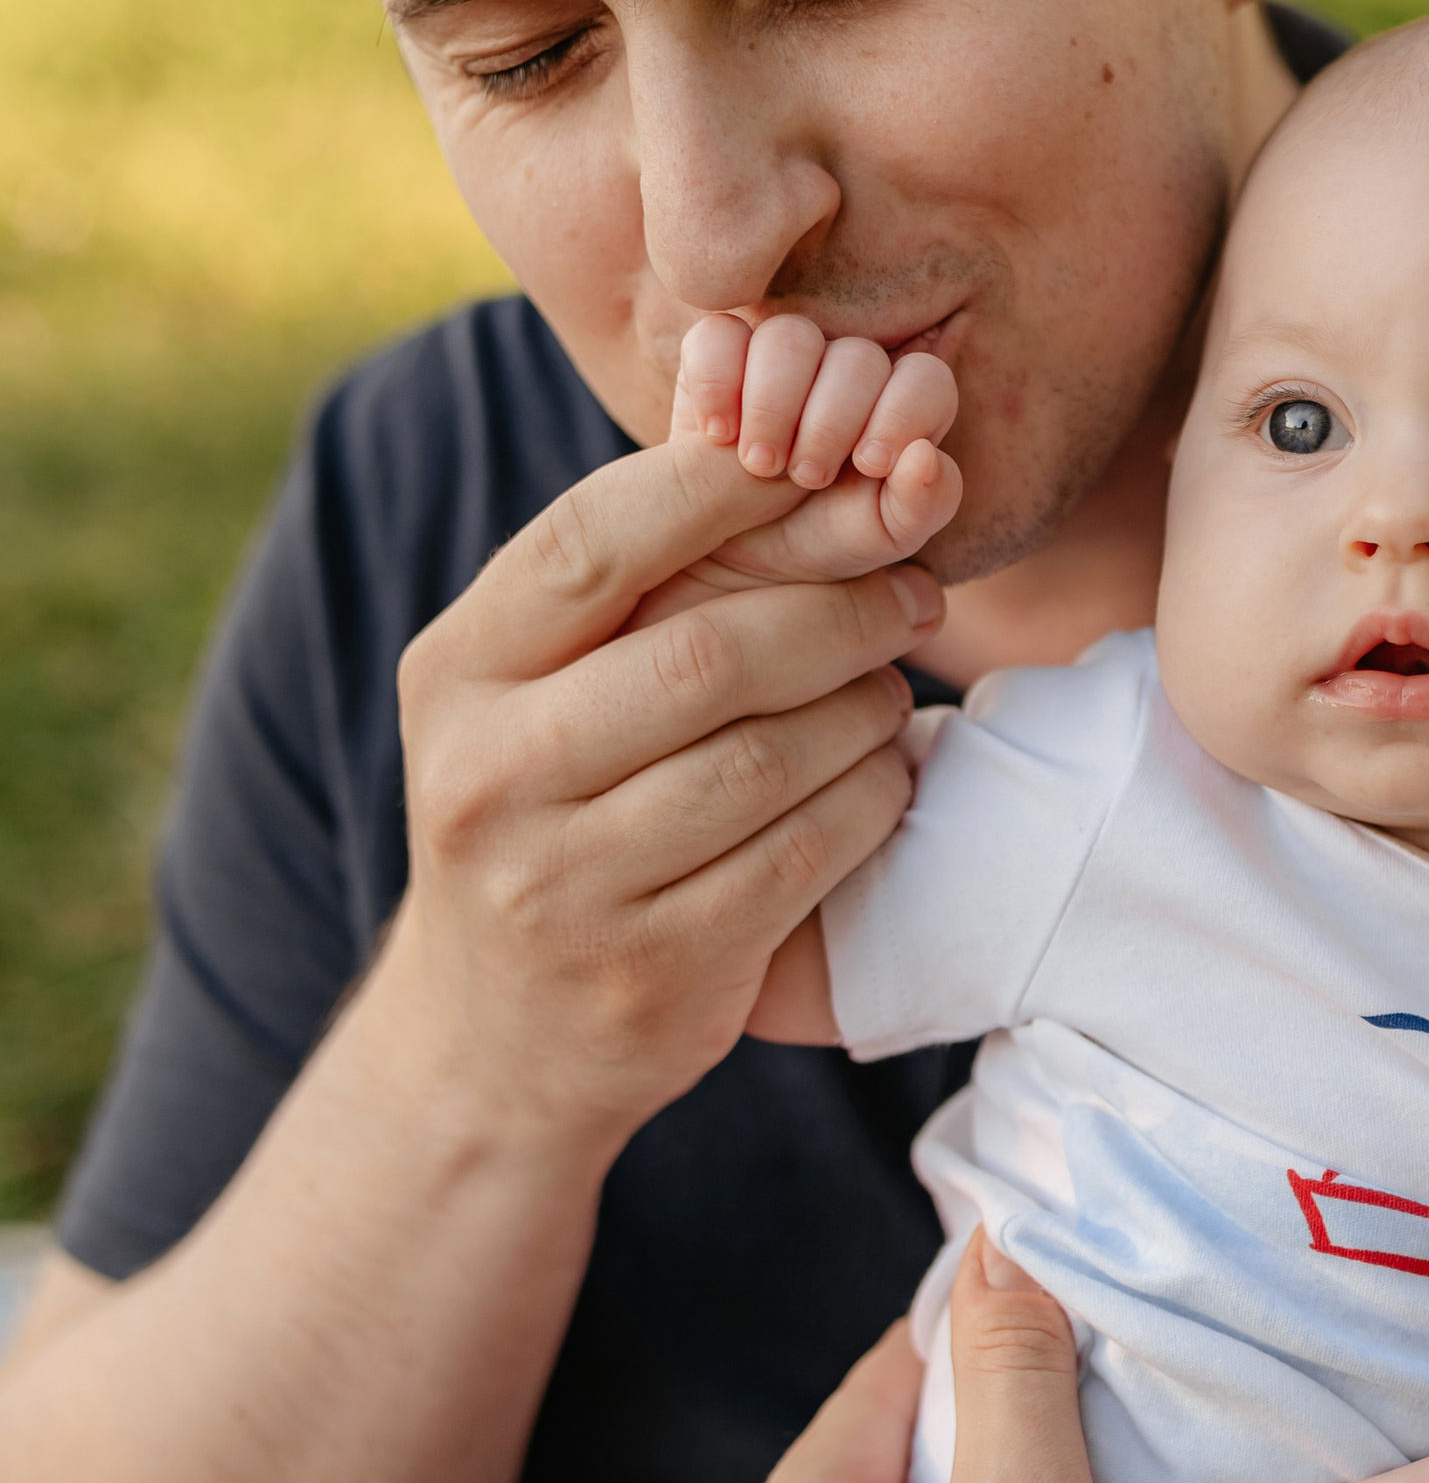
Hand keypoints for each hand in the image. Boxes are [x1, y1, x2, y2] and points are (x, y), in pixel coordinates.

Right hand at [387, 429, 942, 1161]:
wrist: (497, 1040)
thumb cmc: (547, 812)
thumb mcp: (535, 692)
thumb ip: (634, 582)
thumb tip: (792, 441)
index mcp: (458, 673)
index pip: (595, 541)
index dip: (726, 486)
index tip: (835, 457)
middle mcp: (492, 775)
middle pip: (710, 652)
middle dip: (840, 606)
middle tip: (916, 588)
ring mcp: (568, 885)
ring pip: (772, 755)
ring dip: (868, 704)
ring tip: (895, 683)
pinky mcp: (656, 970)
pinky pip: (806, 853)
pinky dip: (870, 797)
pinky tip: (884, 772)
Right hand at [665, 313, 962, 596]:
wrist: (741, 553)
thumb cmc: (824, 537)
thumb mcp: (882, 536)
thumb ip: (922, 503)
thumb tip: (926, 456)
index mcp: (899, 406)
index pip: (924, 378)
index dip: (901, 415)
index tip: (867, 466)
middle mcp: (845, 370)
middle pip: (857, 357)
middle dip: (831, 423)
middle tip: (805, 478)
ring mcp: (782, 357)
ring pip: (789, 336)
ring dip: (773, 405)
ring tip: (758, 464)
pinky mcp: (719, 354)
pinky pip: (718, 334)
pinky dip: (717, 381)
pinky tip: (718, 434)